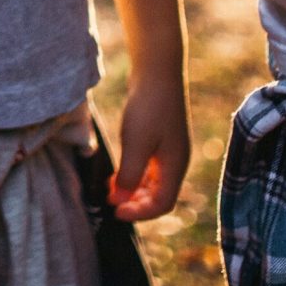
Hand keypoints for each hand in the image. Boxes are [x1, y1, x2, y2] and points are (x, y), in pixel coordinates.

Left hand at [109, 76, 190, 222]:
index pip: (162, 204)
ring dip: (133, 190)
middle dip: (135, 204)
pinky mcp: (160, 139)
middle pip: (159, 196)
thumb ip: (129, 175)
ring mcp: (169, 150)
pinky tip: (116, 173)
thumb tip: (119, 201)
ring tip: (109, 191)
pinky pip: (149, 168)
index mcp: (175, 167)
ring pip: (153, 183)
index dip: (139, 213)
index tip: (115, 212)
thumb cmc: (148, 108)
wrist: (157, 72)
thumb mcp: (136, 144)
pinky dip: (134, 175)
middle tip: (110, 204)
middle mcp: (176, 162)